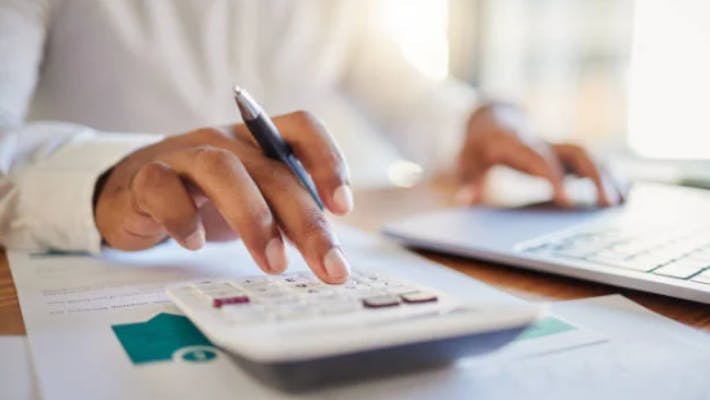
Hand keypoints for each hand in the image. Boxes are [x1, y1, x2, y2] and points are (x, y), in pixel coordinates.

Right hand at [94, 111, 353, 283]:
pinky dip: (183, 217)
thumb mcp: (253, 200)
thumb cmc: (204, 198)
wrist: (132, 192)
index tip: (342, 207)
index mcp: (258, 141)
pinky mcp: (146, 177)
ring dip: (254, 218)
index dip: (328, 159)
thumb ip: (286, 214)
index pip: (301, 127)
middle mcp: (226, 141)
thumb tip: (329, 251)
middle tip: (328, 266)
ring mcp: (184, 155)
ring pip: (223, 170)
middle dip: (306, 221)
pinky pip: (163, 188)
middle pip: (273, 170)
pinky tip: (195, 244)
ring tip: (273, 264)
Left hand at [455, 103, 621, 206]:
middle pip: (575, 152)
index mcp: (517, 143)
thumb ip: (468, 180)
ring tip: (623, 203)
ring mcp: (556, 145)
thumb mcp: (466, 161)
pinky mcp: (564, 153)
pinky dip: (609, 174)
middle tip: (608, 204)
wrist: (491, 119)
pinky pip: (591, 160)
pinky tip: (626, 194)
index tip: (568, 201)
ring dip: (608, 176)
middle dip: (594, 176)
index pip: (540, 159)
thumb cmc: (477, 146)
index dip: (555, 177)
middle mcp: (542, 141)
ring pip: (588, 155)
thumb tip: (464, 200)